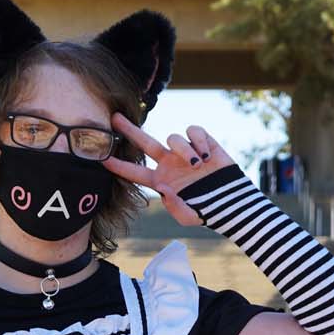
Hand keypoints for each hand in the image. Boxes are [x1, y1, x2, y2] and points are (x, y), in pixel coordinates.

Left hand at [104, 113, 237, 226]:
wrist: (231, 199)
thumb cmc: (206, 211)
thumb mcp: (188, 216)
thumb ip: (174, 206)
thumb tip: (163, 186)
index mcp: (160, 180)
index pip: (134, 172)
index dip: (118, 166)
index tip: (102, 158)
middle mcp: (168, 163)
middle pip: (144, 142)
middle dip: (129, 130)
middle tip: (114, 118)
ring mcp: (183, 151)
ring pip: (173, 138)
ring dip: (185, 150)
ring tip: (198, 165)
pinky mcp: (201, 141)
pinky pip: (194, 132)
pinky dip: (201, 143)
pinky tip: (208, 157)